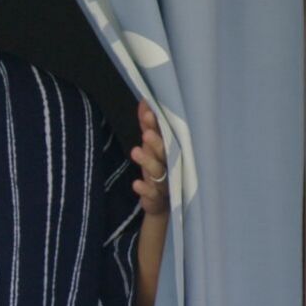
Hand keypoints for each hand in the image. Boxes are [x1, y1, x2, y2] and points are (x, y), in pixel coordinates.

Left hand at [129, 100, 168, 215]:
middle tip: (146, 134)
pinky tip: (136, 184)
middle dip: (156, 143)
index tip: (149, 114)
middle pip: (165, 153)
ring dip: (147, 162)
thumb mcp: (151, 146)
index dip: (157, 126)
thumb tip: (143, 101)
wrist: (162, 203)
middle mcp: (170, 165)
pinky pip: (152, 194)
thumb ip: (147, 125)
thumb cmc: (158, 168)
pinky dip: (145, 189)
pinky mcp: (157, 199)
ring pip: (159, 171)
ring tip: (135, 151)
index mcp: (169, 150)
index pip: (165, 136)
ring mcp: (165, 182)